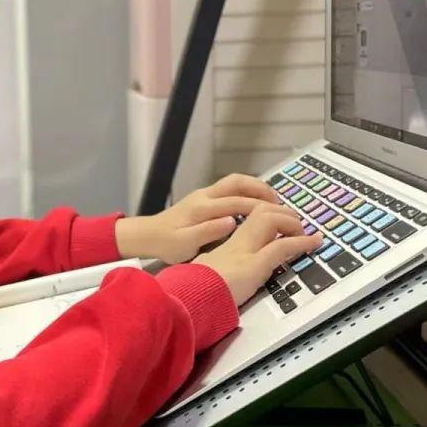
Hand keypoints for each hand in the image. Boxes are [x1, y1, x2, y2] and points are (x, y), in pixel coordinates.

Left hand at [115, 173, 284, 265]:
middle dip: (261, 189)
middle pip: (238, 182)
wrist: (147, 235)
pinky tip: (255, 202)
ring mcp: (203, 194)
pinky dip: (246, 191)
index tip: (279, 215)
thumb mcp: (185, 244)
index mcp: (202, 209)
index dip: (260, 207)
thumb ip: (208, 232)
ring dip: (255, 187)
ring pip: (234, 182)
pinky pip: (229, 188)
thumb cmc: (166, 243)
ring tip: (273, 200)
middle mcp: (204, 196)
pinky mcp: (203, 198)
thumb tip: (231, 221)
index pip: (237, 203)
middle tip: (280, 202)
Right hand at [193, 203, 322, 305]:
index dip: (267, 215)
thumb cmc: (195, 290)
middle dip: (282, 212)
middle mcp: (236, 243)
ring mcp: (245, 252)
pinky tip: (313, 243)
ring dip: (292, 222)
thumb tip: (216, 271)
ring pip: (271, 219)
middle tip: (296, 223)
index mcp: (225, 246)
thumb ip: (214, 268)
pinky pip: (282, 246)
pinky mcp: (254, 265)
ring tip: (305, 232)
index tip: (279, 221)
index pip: (248, 220)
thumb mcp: (205, 274)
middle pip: (260, 212)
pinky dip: (301, 242)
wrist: (190, 298)